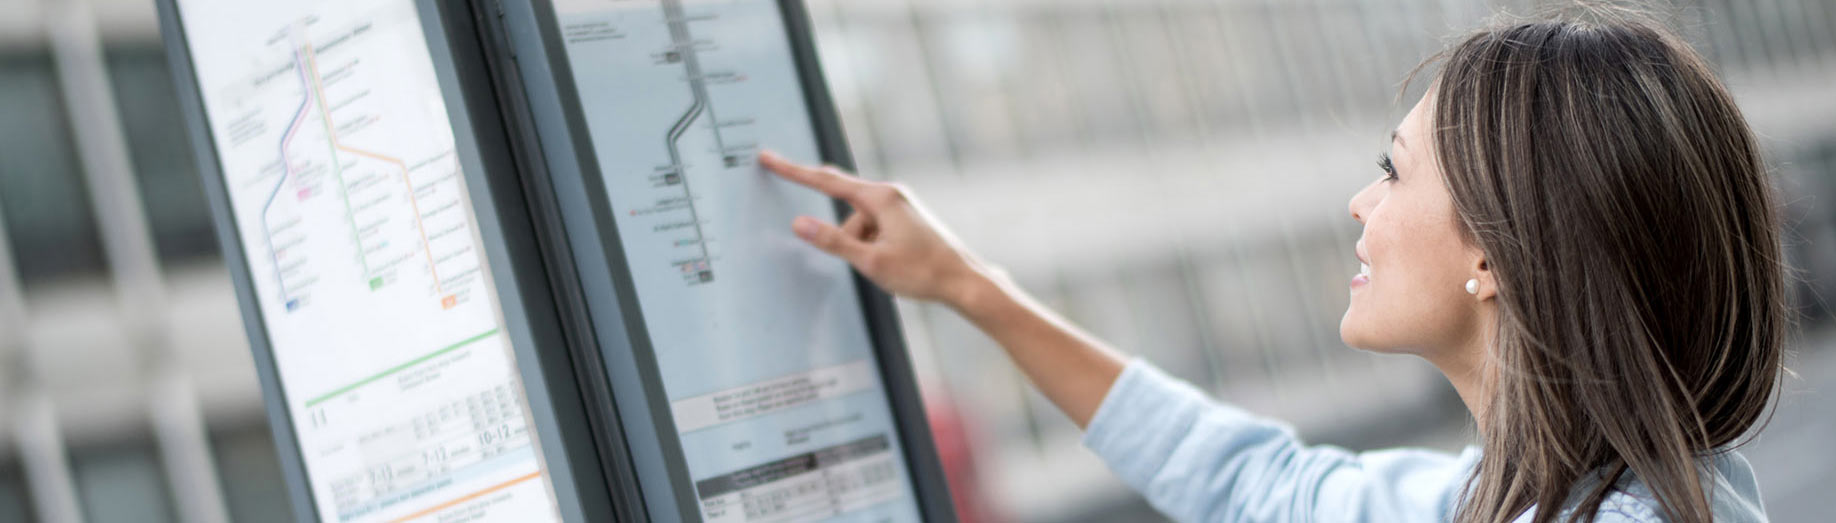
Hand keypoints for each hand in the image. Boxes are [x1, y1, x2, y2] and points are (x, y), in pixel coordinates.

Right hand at [759, 150, 992, 306]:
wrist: (964, 281)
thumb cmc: (923, 272)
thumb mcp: (871, 262)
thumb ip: (832, 241)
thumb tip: (799, 224)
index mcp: (881, 198)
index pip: (826, 181)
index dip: (794, 172)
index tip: (770, 159)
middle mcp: (890, 195)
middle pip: (846, 210)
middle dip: (843, 235)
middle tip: (863, 256)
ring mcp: (900, 206)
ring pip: (860, 226)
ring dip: (862, 247)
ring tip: (890, 268)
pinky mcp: (905, 219)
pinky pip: (874, 231)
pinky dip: (873, 248)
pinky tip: (895, 265)